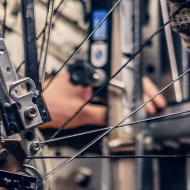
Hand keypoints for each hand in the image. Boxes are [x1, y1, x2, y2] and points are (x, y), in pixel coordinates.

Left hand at [42, 73, 165, 130]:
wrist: (34, 110)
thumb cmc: (48, 106)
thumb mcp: (80, 114)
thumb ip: (103, 115)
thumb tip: (122, 118)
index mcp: (91, 72)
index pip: (123, 76)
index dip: (140, 89)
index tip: (150, 99)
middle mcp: (92, 73)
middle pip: (125, 79)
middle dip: (143, 92)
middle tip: (155, 104)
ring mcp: (91, 80)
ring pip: (120, 86)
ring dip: (134, 97)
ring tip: (148, 106)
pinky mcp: (88, 88)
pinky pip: (111, 92)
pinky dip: (122, 100)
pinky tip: (131, 108)